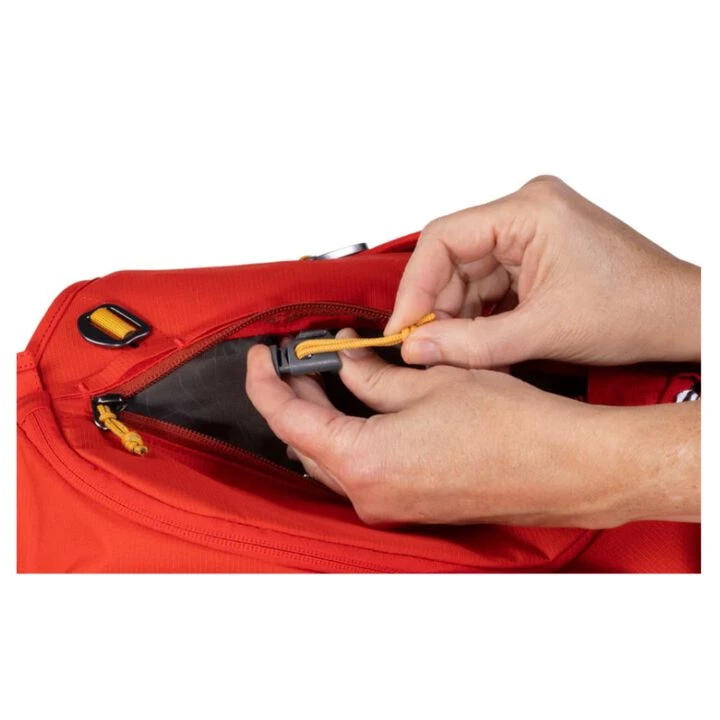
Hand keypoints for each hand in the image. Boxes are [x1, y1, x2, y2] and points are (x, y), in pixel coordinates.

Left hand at [246, 333, 699, 527]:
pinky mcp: (411, 506)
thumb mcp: (429, 380)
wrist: (565, 466)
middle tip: (300, 359)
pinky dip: (352, 438)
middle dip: (297, 397)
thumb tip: (345, 364)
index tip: (262, 356)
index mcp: (364, 462)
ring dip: (325, 418)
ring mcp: (390, 506)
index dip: (267, 383)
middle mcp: (369, 495)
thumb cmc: (510, 425)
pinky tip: (364, 407)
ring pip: (333, 459)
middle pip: (306, 442)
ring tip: (331, 376)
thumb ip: (373, 375)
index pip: (289, 419)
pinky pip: (363, 471)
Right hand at [387, 176, 699, 367]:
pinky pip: (487, 284)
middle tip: (423, 347)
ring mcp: (529, 233)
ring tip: (453, 350)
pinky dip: (477, 315)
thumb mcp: (544, 331)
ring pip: (466, 274)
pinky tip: (475, 340)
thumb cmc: (636, 309)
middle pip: (452, 258)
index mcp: (530, 210)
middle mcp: (525, 212)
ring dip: (456, 314)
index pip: (443, 238)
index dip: (414, 286)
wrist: (678, 318)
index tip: (401, 326)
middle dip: (436, 306)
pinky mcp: (532, 254)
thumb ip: (472, 343)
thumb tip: (416, 348)